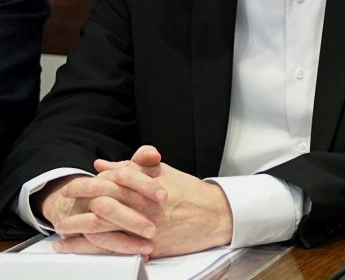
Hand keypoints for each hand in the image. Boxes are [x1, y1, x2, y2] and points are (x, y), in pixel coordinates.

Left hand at [52, 146, 232, 258]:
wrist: (216, 215)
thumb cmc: (190, 193)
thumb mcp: (163, 173)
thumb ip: (134, 167)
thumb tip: (103, 164)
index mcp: (145, 183)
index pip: (109, 179)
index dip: (87, 183)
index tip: (73, 186)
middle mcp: (142, 203)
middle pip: (100, 201)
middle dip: (78, 203)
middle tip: (63, 205)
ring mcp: (143, 224)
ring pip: (101, 226)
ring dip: (77, 227)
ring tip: (61, 229)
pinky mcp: (146, 244)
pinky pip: (111, 247)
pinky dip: (88, 247)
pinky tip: (74, 246)